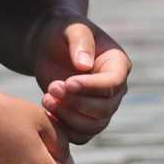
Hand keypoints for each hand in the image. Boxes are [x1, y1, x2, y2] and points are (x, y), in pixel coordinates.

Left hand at [32, 19, 131, 144]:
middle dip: (75, 102)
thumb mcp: (70, 28)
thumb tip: (84, 66)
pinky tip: (47, 112)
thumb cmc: (62, 31)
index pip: (113, 83)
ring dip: (68, 117)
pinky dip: (64, 129)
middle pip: (104, 109)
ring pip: (93, 125)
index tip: (67, 82)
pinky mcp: (85, 117)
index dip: (91, 87)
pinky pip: (81, 135)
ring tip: (46, 98)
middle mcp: (115, 89)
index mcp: (118, 64)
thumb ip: (79, 42)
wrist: (49, 45)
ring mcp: (102, 106)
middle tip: (52, 87)